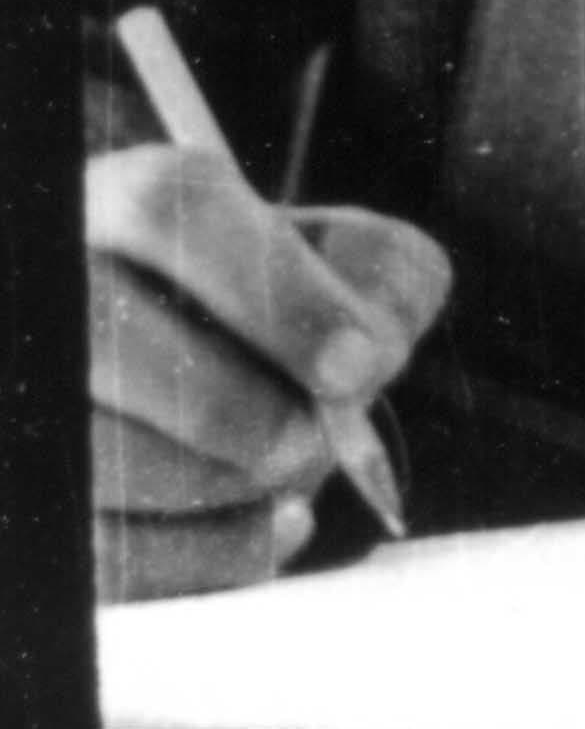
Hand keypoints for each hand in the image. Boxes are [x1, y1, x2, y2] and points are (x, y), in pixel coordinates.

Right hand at [86, 142, 449, 601]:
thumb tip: (376, 341)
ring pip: (105, 459)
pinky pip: (111, 553)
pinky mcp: (45, 502)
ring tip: (294, 469)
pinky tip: (276, 524)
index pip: (169, 207)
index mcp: (121, 198)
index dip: (276, 292)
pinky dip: (214, 553)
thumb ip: (383, 270)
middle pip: (117, 344)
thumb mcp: (337, 254)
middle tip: (318, 439)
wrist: (201, 360)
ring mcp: (33, 403)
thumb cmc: (272, 299)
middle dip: (244, 411)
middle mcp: (52, 286)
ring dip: (230, 486)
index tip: (360, 366)